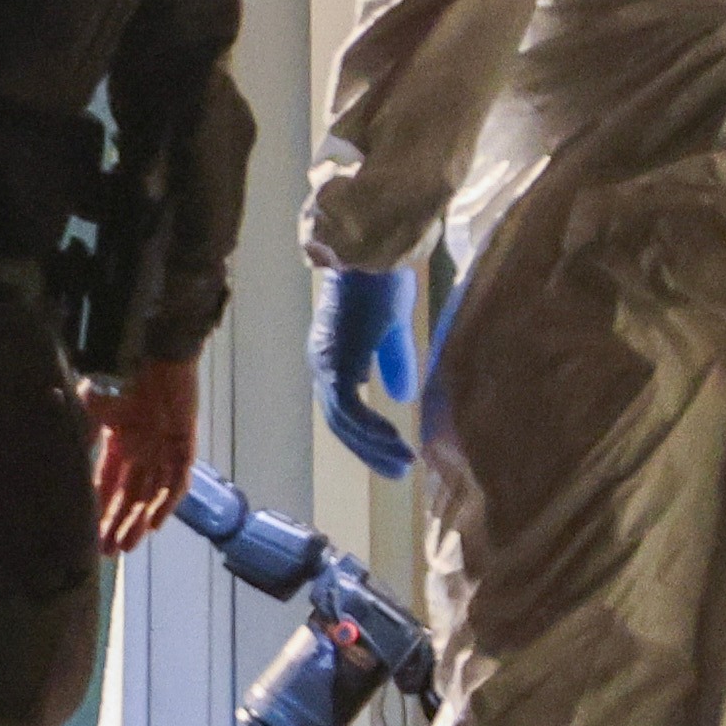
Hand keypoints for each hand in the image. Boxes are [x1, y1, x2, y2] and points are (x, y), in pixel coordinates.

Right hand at [87, 357, 199, 554]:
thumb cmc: (116, 372)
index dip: (99, 509)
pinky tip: (155, 524)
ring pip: (152, 495)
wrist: (149, 348)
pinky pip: (178, 482)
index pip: (107, 483)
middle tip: (106, 553)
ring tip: (125, 547)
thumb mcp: (88, 409)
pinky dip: (166, 503)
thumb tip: (61, 466)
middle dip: (118, 524)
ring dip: (139, 521)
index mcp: (119, 440)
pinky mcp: (184, 444)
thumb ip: (80, 438)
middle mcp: (142, 448)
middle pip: (130, 496)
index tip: (88, 534)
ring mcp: (164, 448)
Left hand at [311, 265, 418, 480]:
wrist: (373, 253)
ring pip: (342, 421)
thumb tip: (402, 399)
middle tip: (398, 471)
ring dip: (373, 446)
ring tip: (403, 463)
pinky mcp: (334, 362)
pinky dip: (371, 429)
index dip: (367, 434)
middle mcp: (322, 363)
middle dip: (369, 449)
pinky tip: (396, 441)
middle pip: (339, 422)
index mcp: (333, 355)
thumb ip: (394, 362)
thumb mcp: (394, 329)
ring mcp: (325, 363)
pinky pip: (348, 409)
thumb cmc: (383, 281)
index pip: (344, 408)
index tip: (394, 453)